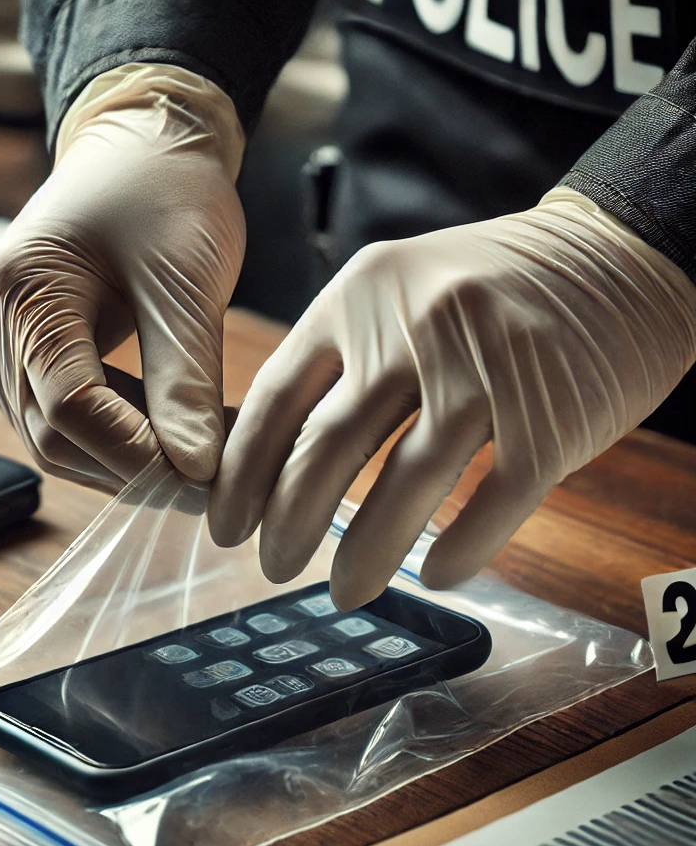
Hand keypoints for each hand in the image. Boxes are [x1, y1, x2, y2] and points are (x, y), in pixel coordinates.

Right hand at [0, 65, 244, 488]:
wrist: (144, 141)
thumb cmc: (168, 189)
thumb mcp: (186, 281)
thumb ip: (185, 378)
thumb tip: (194, 471)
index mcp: (22, 287)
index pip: (68, 406)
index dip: (135, 454)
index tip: (202, 482)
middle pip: (51, 431)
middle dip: (130, 465)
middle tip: (206, 480)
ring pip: (52, 434)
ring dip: (121, 455)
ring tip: (193, 455)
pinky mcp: (20, 341)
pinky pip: (58, 410)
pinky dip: (112, 431)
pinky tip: (163, 429)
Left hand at [209, 189, 695, 608]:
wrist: (620, 253)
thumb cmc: (493, 284)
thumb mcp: (398, 290)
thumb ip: (341, 355)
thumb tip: (278, 454)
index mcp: (360, 296)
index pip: (275, 397)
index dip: (242, 472)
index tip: (226, 523)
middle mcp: (414, 329)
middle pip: (325, 450)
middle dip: (287, 523)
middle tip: (273, 567)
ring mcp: (486, 373)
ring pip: (404, 487)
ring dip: (365, 555)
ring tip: (344, 593)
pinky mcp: (552, 419)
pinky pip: (493, 502)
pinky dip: (460, 549)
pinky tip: (436, 575)